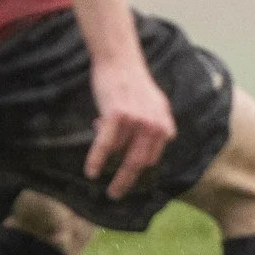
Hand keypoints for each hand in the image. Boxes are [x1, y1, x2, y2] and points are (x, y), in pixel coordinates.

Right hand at [86, 53, 175, 199]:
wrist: (120, 60)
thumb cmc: (132, 82)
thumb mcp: (154, 103)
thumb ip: (158, 122)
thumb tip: (158, 141)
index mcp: (164, 123)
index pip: (152, 157)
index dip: (137, 168)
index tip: (126, 178)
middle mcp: (154, 125)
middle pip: (139, 163)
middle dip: (126, 181)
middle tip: (115, 194)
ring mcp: (137, 121)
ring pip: (120, 152)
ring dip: (106, 158)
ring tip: (97, 160)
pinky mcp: (118, 116)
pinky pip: (105, 145)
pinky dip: (96, 160)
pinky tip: (90, 171)